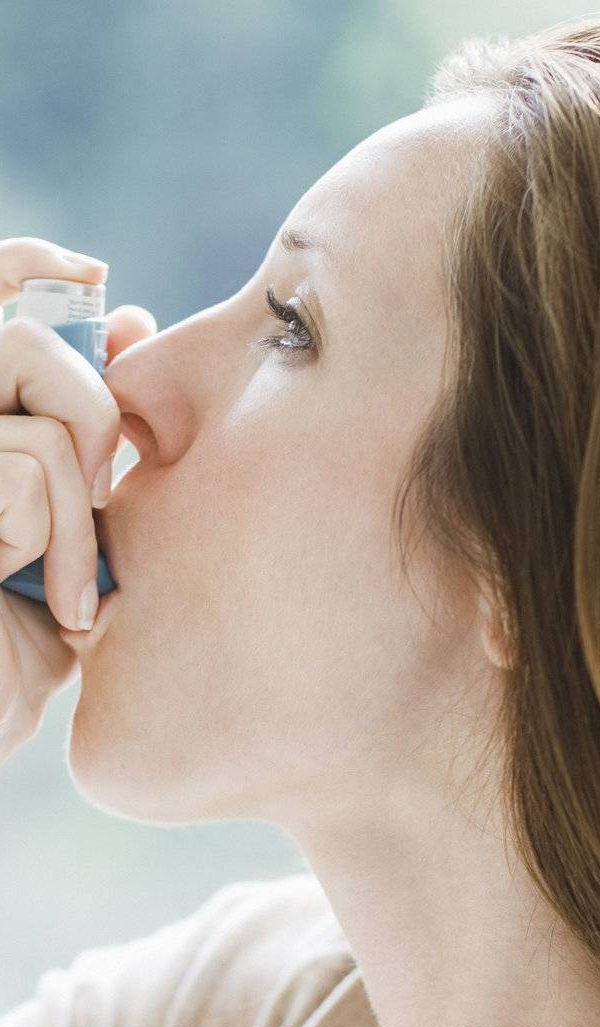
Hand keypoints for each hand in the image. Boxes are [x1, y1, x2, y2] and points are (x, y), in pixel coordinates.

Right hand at [0, 237, 155, 763]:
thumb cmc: (16, 643)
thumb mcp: (64, 531)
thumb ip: (81, 439)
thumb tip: (130, 321)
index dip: (30, 267)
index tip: (96, 277)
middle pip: (21, 334)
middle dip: (90, 399)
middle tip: (103, 483)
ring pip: (33, 384)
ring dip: (81, 497)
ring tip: (75, 581)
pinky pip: (32, 460)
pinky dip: (65, 538)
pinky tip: (50, 603)